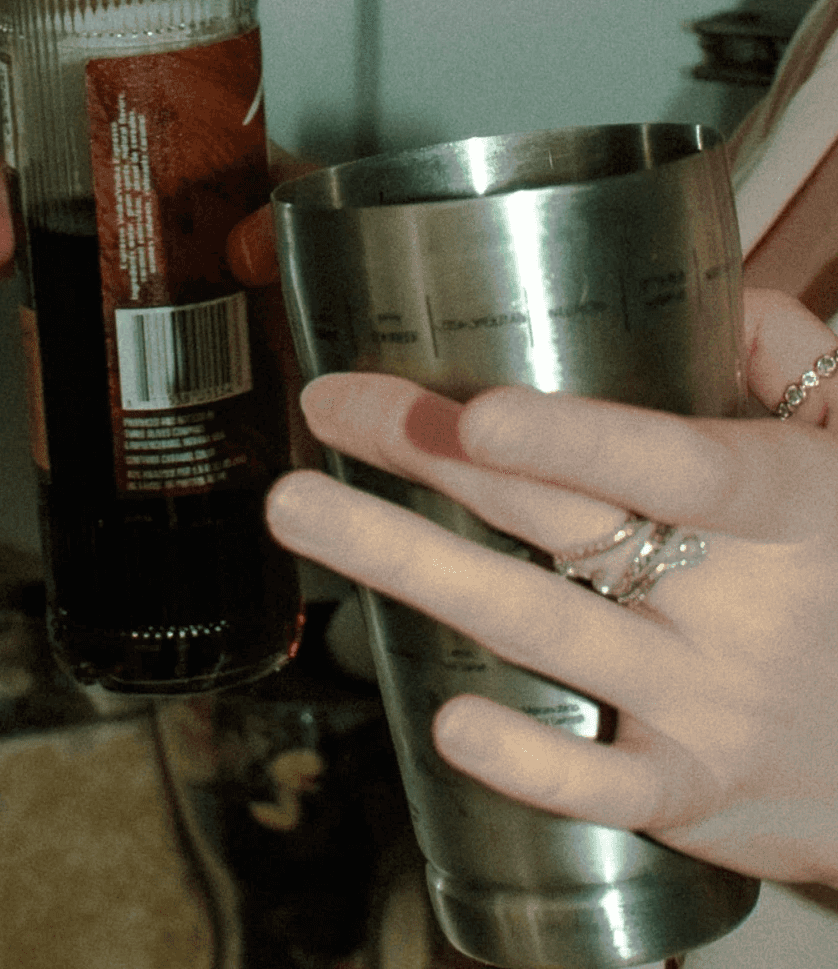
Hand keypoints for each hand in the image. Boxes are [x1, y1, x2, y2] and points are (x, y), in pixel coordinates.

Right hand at [0, 0, 307, 293]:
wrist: (307, 298)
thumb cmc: (297, 226)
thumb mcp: (295, 198)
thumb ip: (277, 213)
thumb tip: (241, 243)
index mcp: (152, 114)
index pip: (83, 38)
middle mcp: (107, 158)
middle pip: (16, 131)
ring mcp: (86, 215)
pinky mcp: (78, 273)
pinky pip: (3, 270)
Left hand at [265, 287, 837, 886]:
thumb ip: (796, 365)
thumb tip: (722, 298)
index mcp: (784, 505)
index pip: (677, 463)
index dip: (576, 440)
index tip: (472, 409)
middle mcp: (735, 602)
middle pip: (561, 522)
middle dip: (431, 456)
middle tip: (328, 406)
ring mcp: (706, 701)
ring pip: (538, 627)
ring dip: (408, 566)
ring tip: (298, 511)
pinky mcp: (688, 787)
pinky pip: (601, 784)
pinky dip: (528, 763)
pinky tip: (445, 722)